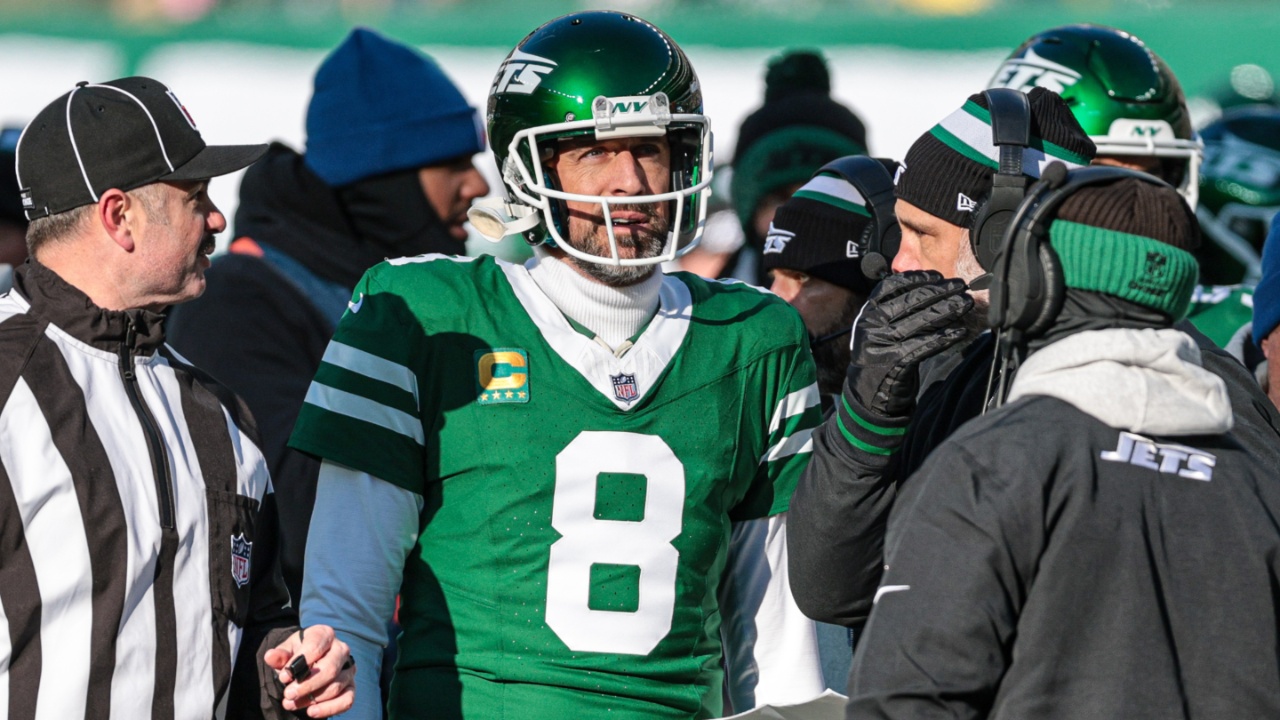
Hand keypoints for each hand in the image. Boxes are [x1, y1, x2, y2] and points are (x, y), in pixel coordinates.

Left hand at [263, 625, 354, 717]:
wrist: (310, 662)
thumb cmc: (298, 654)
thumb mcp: (287, 650)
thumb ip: (280, 655)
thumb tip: (270, 656)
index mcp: (325, 634)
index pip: (316, 647)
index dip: (299, 664)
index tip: (284, 677)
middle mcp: (341, 649)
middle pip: (330, 669)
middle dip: (307, 685)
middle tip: (288, 694)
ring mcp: (349, 669)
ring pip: (335, 687)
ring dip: (312, 699)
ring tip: (291, 703)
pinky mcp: (351, 686)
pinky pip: (347, 700)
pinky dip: (329, 709)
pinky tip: (311, 712)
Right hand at [848, 270, 972, 416]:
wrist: (869, 394)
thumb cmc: (880, 356)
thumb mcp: (878, 328)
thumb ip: (894, 309)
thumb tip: (928, 287)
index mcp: (868, 312)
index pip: (893, 286)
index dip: (918, 278)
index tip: (938, 276)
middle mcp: (873, 325)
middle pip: (912, 301)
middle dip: (941, 290)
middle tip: (961, 286)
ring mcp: (884, 343)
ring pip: (922, 320)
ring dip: (949, 310)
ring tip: (965, 303)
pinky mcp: (897, 361)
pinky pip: (927, 345)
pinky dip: (946, 337)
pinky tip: (960, 331)